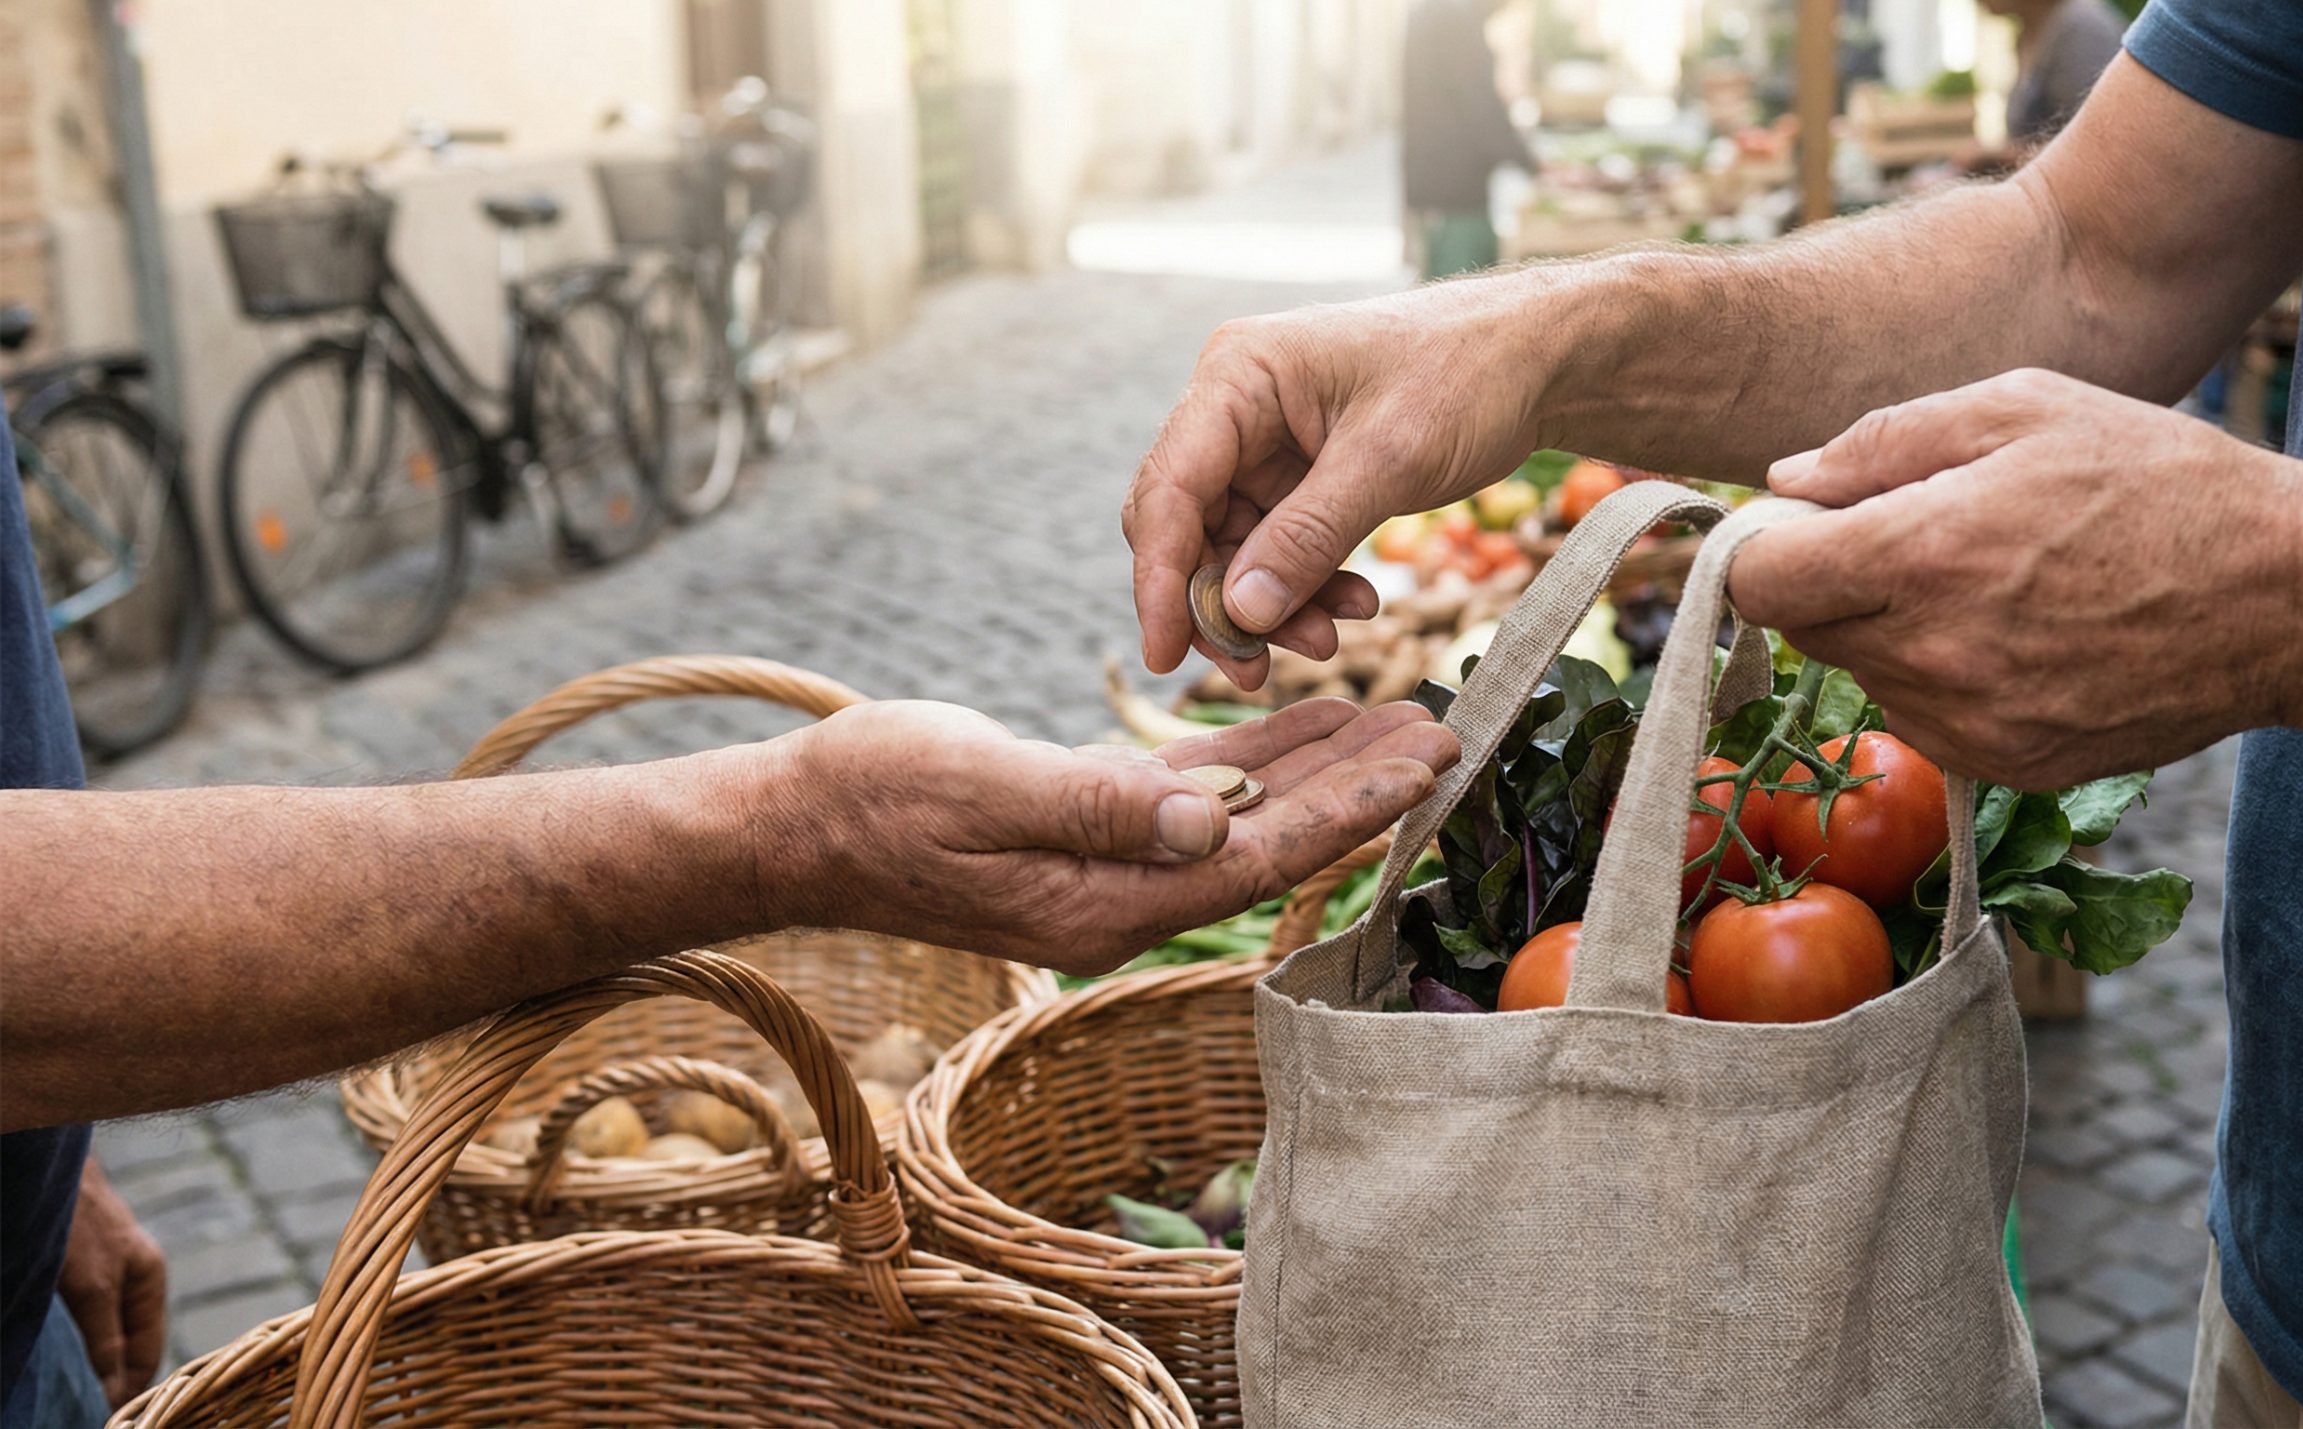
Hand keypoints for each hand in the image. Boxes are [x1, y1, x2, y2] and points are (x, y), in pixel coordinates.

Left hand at [59, 1158, 165, 1406]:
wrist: (46, 1171)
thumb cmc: (76, 1224)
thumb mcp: (92, 1288)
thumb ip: (106, 1338)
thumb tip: (115, 1389)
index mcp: (150, 1279)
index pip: (148, 1351)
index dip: (130, 1387)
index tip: (107, 1416)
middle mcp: (133, 1276)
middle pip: (126, 1341)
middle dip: (110, 1374)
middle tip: (84, 1403)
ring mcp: (106, 1269)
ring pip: (102, 1328)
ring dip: (89, 1355)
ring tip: (68, 1382)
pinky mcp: (78, 1264)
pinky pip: (83, 1313)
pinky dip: (74, 1334)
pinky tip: (56, 1344)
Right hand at [761, 698, 1459, 972]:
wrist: (791, 824)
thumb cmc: (872, 796)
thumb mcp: (979, 787)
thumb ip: (1096, 806)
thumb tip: (1211, 824)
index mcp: (1106, 902)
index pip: (1258, 858)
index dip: (1348, 809)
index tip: (1427, 761)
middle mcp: (1123, 899)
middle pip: (1271, 842)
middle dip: (1361, 788)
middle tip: (1449, 731)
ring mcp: (1107, 871)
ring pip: (1243, 819)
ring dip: (1321, 769)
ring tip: (1402, 717)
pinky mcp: (1090, 834)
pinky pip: (1195, 800)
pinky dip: (1255, 759)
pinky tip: (1305, 723)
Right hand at [1122, 279, 1571, 687]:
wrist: (1540, 360)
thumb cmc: (1468, 375)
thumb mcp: (1389, 460)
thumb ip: (1308, 537)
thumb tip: (1238, 614)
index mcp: (1237, 377)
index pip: (1168, 488)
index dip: (1160, 579)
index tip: (1164, 655)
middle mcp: (1236, 408)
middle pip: (1189, 527)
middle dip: (1223, 603)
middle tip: (1257, 670)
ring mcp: (1267, 444)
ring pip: (1235, 549)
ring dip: (1274, 605)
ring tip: (1330, 641)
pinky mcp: (1302, 475)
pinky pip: (1281, 548)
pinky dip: (1309, 586)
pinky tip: (1357, 605)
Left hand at [1728, 369, 2302, 788]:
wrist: (2288, 597)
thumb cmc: (2157, 480)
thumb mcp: (2022, 408)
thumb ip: (1885, 442)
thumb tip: (1785, 481)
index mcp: (1920, 555)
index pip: (1761, 582)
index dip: (1766, 549)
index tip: (1804, 527)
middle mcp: (1933, 654)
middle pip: (1808, 630)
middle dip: (1835, 583)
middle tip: (1917, 538)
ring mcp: (1971, 722)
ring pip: (1868, 676)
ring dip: (1896, 631)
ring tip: (1993, 581)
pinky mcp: (2009, 765)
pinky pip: (1928, 719)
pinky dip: (1948, 680)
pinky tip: (2023, 634)